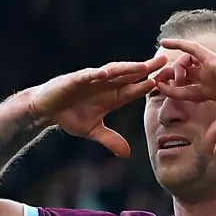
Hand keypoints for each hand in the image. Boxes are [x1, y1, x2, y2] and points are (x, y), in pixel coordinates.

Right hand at [28, 56, 167, 157]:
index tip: (170, 80)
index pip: (136, 89)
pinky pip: (88, 75)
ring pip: (113, 72)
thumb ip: (111, 140)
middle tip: (166, 61)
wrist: (46, 109)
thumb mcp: (94, 131)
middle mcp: (105, 85)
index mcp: (112, 96)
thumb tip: (126, 154)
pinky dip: (96, 74)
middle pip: (130, 75)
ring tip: (143, 65)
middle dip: (147, 69)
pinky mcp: (75, 79)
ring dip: (128, 68)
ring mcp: (91, 80)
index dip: (152, 84)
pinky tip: (106, 73)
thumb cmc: (70, 116)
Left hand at [153, 38, 215, 151]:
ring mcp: (211, 67)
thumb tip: (209, 150)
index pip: (186, 91)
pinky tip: (164, 42)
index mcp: (212, 91)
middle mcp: (210, 77)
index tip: (158, 91)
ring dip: (174, 68)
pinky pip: (192, 49)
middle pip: (183, 75)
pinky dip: (179, 44)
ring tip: (168, 74)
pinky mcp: (213, 59)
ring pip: (185, 63)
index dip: (172, 91)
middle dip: (168, 78)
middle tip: (156, 80)